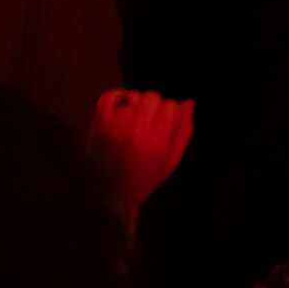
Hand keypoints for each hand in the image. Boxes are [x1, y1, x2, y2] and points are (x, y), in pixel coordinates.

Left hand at [90, 89, 193, 218]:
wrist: (112, 191)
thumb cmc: (147, 176)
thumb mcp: (172, 160)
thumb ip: (184, 130)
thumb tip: (189, 102)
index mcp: (156, 141)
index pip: (171, 106)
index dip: (172, 112)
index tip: (167, 122)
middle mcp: (135, 131)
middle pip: (152, 96)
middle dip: (156, 106)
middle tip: (152, 121)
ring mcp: (114, 125)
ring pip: (132, 97)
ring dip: (137, 104)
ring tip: (137, 119)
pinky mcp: (99, 124)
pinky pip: (109, 96)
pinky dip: (117, 96)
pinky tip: (123, 106)